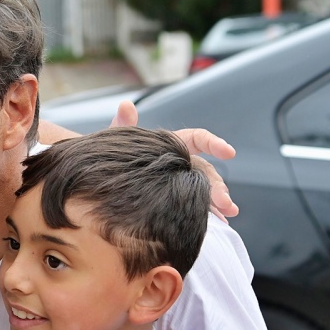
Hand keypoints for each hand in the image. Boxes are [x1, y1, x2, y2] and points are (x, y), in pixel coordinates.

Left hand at [110, 101, 238, 220]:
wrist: (101, 180)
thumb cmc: (111, 157)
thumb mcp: (117, 142)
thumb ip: (122, 125)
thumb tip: (125, 105)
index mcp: (172, 145)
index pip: (198, 139)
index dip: (214, 144)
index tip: (228, 152)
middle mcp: (180, 163)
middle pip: (205, 170)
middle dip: (218, 184)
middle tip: (225, 202)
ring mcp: (180, 182)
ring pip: (205, 189)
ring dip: (219, 201)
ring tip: (228, 213)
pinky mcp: (177, 199)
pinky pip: (196, 204)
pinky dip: (209, 213)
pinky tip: (220, 224)